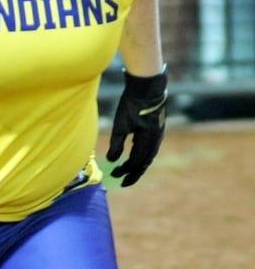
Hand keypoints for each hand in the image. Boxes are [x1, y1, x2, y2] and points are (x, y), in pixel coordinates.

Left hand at [106, 69, 167, 186]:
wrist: (147, 87)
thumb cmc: (132, 105)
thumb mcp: (121, 125)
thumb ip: (117, 144)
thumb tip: (111, 160)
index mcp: (148, 141)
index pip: (137, 162)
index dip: (125, 170)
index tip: (114, 176)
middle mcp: (156, 139)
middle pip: (145, 162)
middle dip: (134, 172)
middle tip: (123, 181)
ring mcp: (158, 133)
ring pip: (149, 155)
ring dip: (138, 164)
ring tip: (128, 171)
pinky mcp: (156, 127)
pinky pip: (150, 146)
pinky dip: (142, 154)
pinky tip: (135, 154)